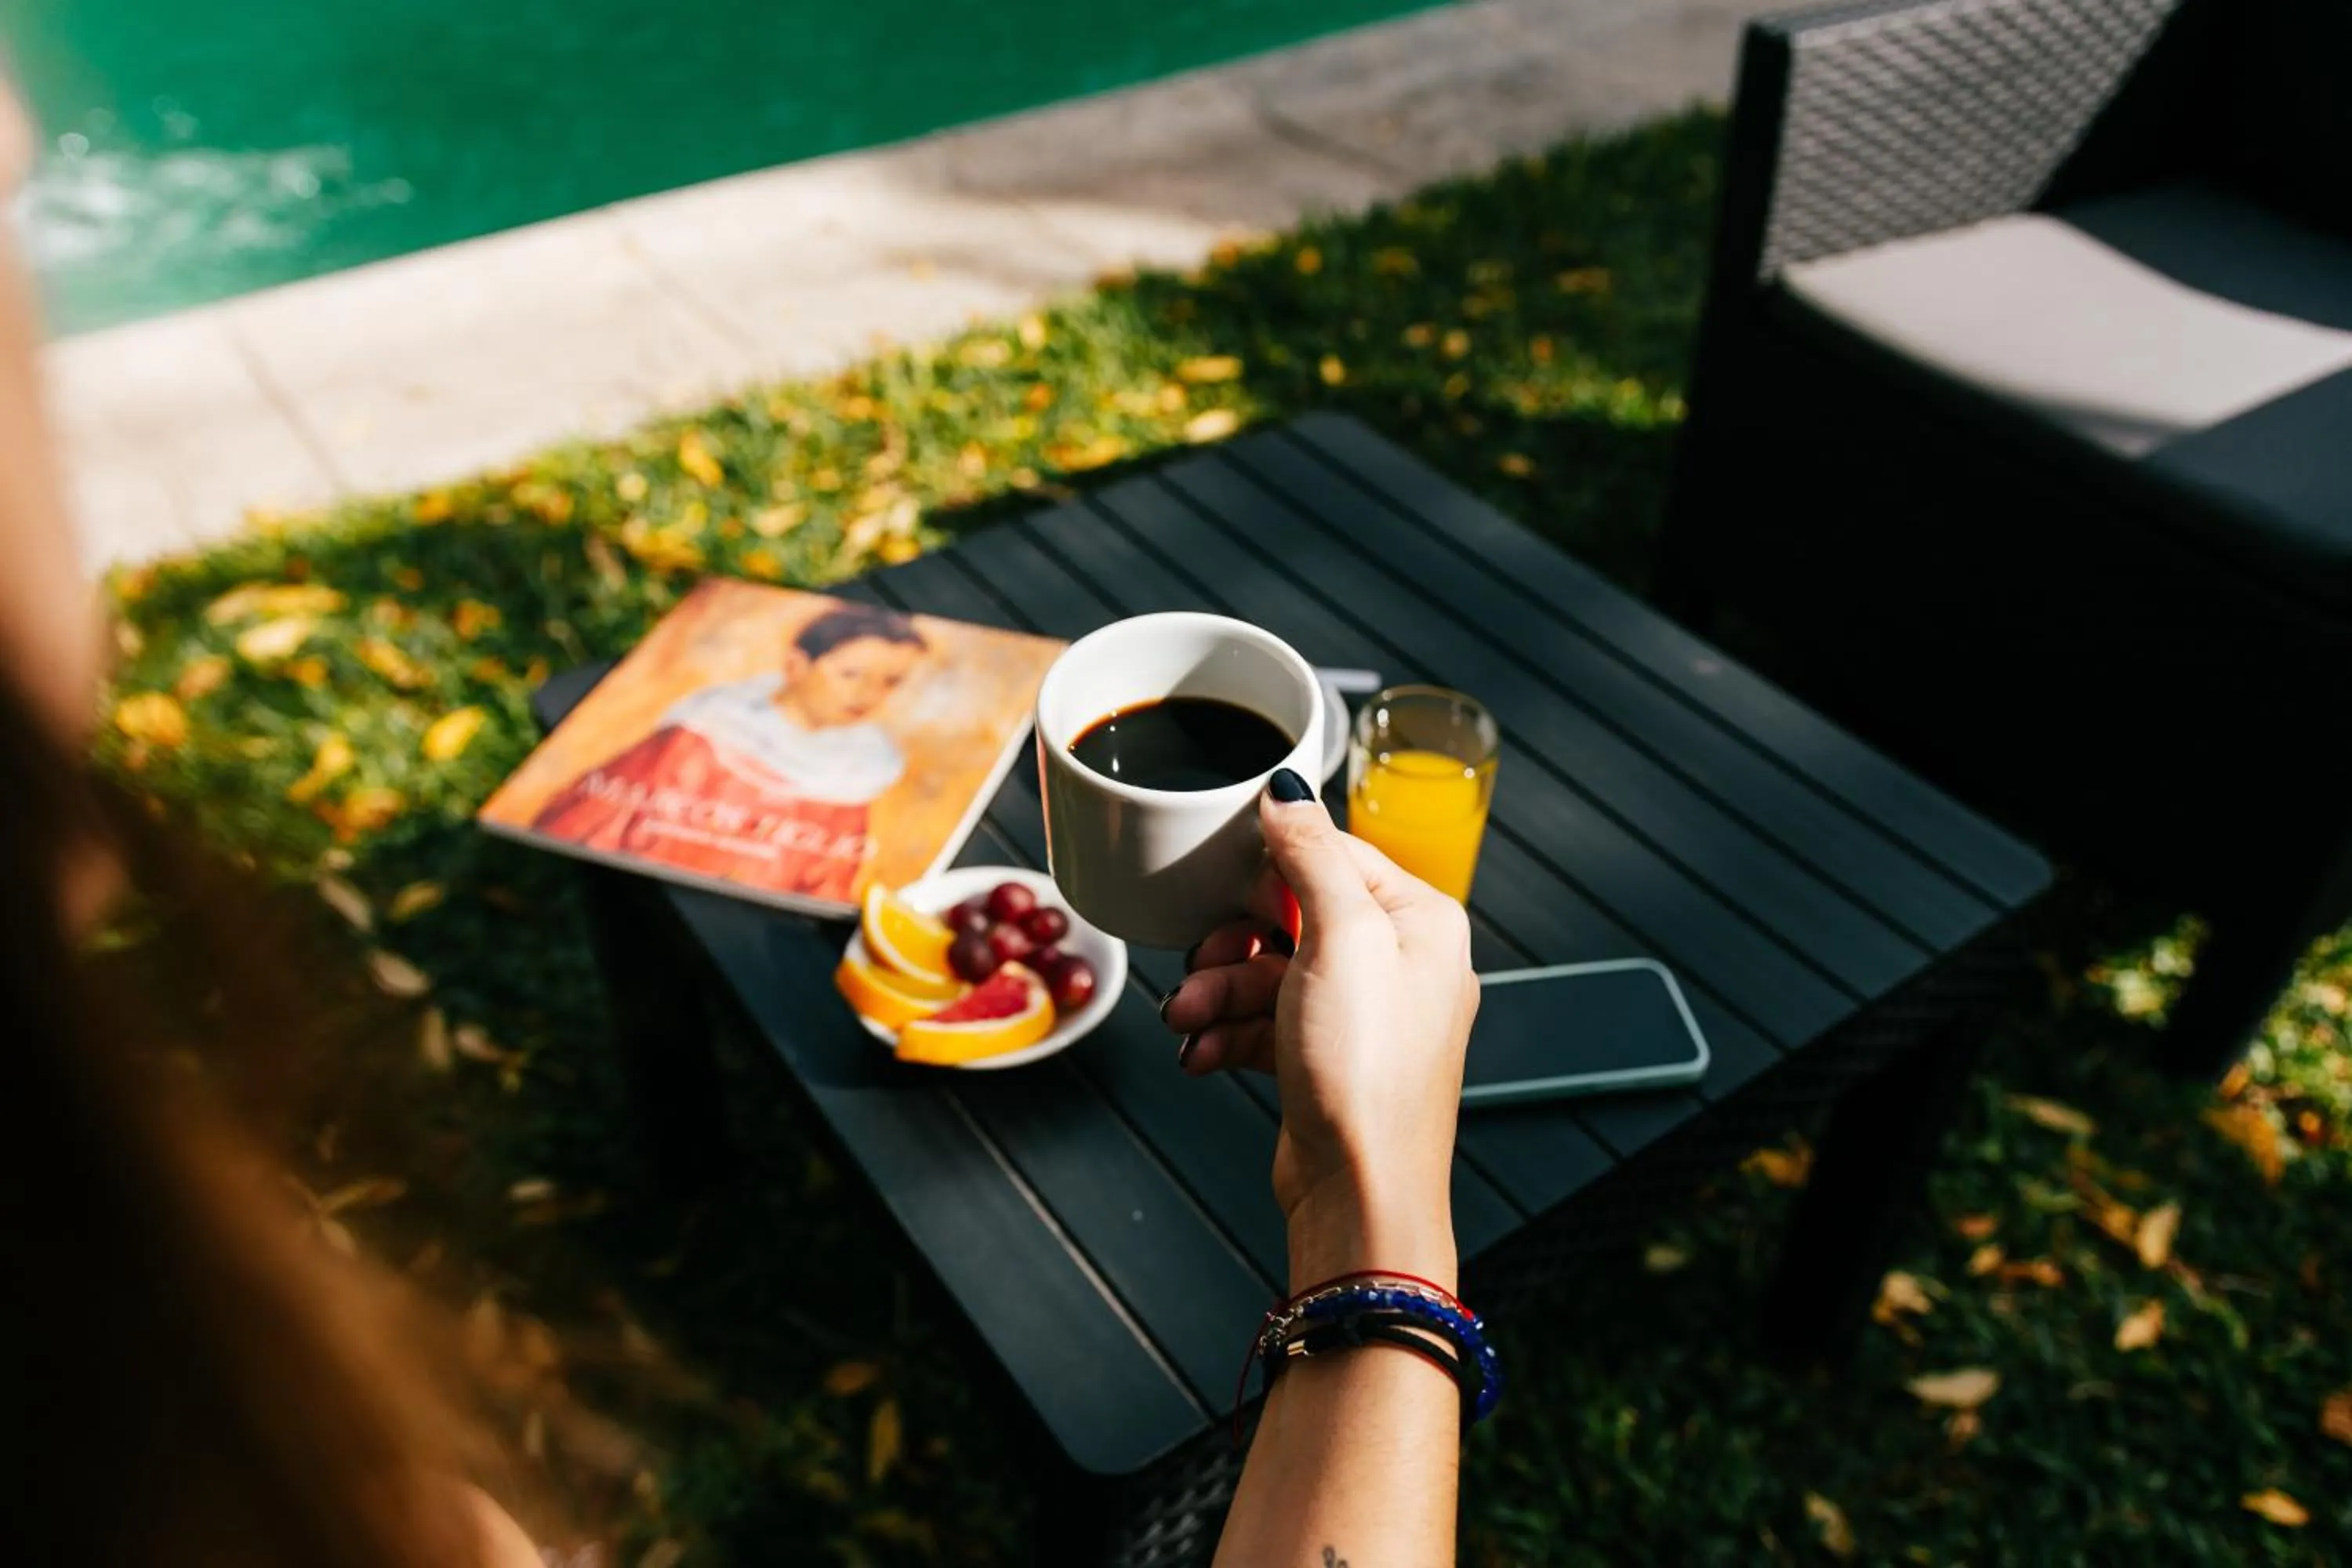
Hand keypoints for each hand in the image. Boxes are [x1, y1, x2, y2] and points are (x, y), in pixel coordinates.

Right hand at [1160, 769, 1477, 1292]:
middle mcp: (1399, 962)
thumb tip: (1287, 791)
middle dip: (1230, 943)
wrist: (1361, 1191)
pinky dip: (1226, 1034)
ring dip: (1216, 992)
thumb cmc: (1368, 1072)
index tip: (1222, 877)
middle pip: (1290, 914)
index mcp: (1420, 920)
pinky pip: (1262, 1024)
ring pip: (1267, 973)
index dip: (1268, 866)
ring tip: (1187, 1019)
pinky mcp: (1326, 1060)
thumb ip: (1312, 854)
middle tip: (1199, 961)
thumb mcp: (1340, 937)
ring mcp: (1362, 1016)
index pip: (1334, 853)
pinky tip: (1202, 1053)